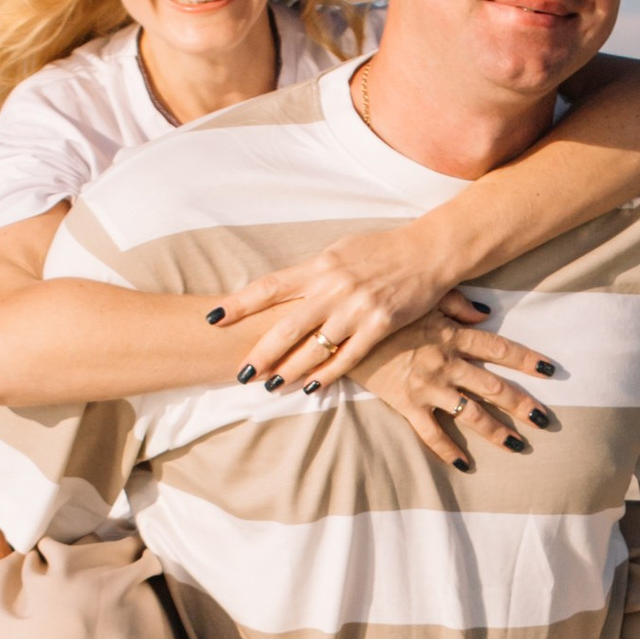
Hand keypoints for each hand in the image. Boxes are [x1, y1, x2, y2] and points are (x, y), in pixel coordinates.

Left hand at [211, 221, 460, 380]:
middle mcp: (333, 287)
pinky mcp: (378, 325)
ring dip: (289, 370)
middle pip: (286, 326)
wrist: (427, 252)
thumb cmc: (381, 251)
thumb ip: (312, 272)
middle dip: (260, 353)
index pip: (269, 286)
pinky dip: (326, 375)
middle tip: (241, 373)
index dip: (239, 303)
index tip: (212, 317)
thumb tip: (283, 288)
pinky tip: (310, 387)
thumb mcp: (340, 252)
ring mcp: (356, 308)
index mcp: (319, 265)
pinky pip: (347, 357)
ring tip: (270, 386)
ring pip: (314, 347)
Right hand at [354, 305, 558, 470]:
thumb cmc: (385, 310)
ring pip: (470, 414)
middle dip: (522, 404)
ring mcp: (428, 387)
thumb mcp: (424, 298)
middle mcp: (447, 364)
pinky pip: (431, 433)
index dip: (526, 360)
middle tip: (545, 420)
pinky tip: (464, 465)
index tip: (550, 370)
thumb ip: (457, 303)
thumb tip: (485, 313)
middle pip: (493, 387)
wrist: (344, 332)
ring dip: (496, 432)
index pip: (499, 349)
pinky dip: (448, 451)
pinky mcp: (408, 405)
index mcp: (453, 336)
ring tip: (517, 446)